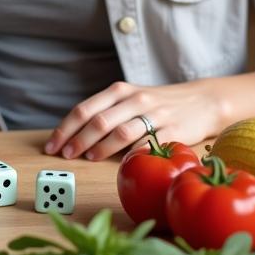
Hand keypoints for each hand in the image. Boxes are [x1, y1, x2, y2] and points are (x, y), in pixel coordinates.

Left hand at [45, 78, 222, 160]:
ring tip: (87, 158)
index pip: (84, 109)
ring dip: (100, 148)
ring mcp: (154, 114)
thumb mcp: (129, 98)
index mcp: (119, 90)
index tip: (52, 145)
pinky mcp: (173, 130)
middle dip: (77, 140)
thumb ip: (106, 111)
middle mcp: (134, 99)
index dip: (65, 128)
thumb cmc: (158, 103)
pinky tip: (121, 164)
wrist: (202, 101)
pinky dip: (132, 155)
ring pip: (120, 132)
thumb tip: (73, 134)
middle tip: (65, 155)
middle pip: (98, 121)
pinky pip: (148, 144)